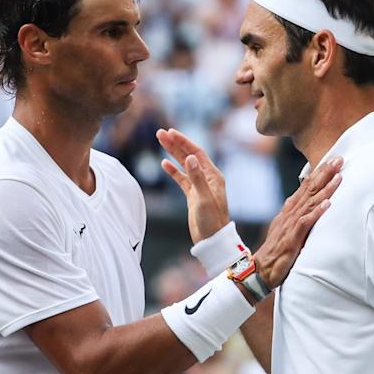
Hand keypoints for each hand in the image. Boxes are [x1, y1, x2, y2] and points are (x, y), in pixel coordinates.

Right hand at [157, 128, 228, 242]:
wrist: (212, 240)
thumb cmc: (212, 221)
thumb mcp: (203, 198)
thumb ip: (196, 178)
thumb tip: (190, 158)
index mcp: (213, 176)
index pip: (197, 153)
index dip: (183, 141)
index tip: (171, 132)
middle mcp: (207, 178)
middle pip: (189, 156)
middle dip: (175, 144)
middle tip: (160, 133)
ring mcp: (199, 186)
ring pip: (184, 165)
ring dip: (172, 154)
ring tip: (160, 142)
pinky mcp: (193, 195)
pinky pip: (182, 179)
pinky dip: (173, 171)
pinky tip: (164, 163)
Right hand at [253, 156, 342, 287]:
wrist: (260, 269)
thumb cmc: (275, 251)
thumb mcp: (285, 229)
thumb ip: (296, 216)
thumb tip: (307, 206)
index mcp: (289, 211)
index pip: (305, 187)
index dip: (319, 173)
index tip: (332, 161)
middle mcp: (290, 214)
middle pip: (309, 189)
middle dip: (325, 173)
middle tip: (339, 158)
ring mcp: (291, 225)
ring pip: (310, 202)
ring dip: (325, 189)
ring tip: (338, 176)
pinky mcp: (292, 238)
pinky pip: (306, 223)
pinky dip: (317, 213)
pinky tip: (328, 204)